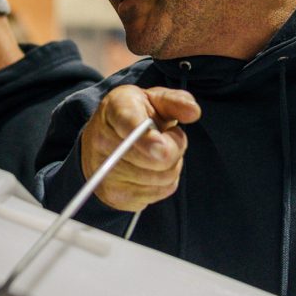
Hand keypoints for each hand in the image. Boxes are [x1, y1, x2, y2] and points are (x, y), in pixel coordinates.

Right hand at [80, 85, 200, 211]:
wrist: (104, 139)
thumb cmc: (136, 116)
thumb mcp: (154, 100)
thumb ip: (176, 101)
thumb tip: (193, 112)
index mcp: (116, 107)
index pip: (130, 125)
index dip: (148, 139)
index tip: (162, 145)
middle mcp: (102, 140)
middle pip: (158, 158)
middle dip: (174, 148)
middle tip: (167, 138)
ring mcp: (105, 170)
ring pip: (163, 177)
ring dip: (171, 166)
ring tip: (158, 153)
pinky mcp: (113, 195)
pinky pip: (159, 192)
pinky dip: (163, 182)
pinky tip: (150, 169)